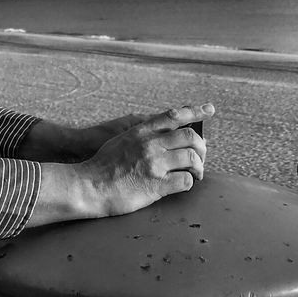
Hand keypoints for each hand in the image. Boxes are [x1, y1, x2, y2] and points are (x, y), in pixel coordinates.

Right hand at [77, 103, 213, 217]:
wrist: (88, 186)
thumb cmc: (102, 165)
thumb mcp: (121, 139)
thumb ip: (142, 133)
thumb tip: (162, 131)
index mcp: (141, 131)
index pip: (174, 115)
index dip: (195, 111)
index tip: (209, 110)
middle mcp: (150, 144)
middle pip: (190, 137)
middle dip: (201, 147)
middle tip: (200, 156)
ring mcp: (154, 164)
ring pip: (192, 158)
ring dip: (199, 167)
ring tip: (195, 173)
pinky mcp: (157, 186)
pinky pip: (185, 181)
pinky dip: (189, 182)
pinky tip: (183, 184)